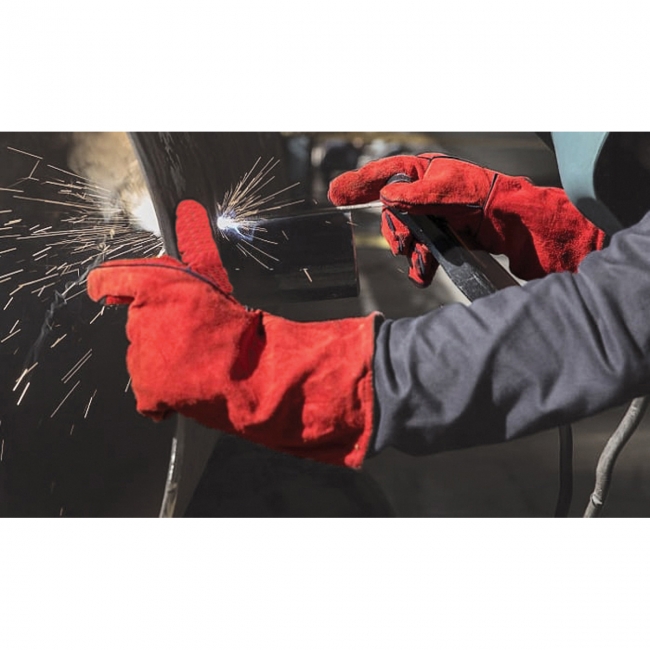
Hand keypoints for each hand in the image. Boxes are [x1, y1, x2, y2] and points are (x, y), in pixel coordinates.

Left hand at [87, 200, 377, 467]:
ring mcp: (142, 358)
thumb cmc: (234, 321)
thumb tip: (188, 207)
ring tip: (197, 359)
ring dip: (165, 357)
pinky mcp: (148, 390)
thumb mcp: (213, 275)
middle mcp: (139, 320)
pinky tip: (189, 385)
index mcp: (152, 286)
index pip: (109, 280)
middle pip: (138, 321)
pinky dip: (165, 393)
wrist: (249, 370)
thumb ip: (196, 241)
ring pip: (145, 354)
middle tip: (192, 332)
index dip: (107, 285)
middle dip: (160, 326)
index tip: (105, 292)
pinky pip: (150, 392)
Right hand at [329, 153, 605, 284]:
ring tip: (421, 260)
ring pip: (403, 237)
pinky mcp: (439, 236)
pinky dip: (419, 265)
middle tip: (403, 245)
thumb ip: (413, 195)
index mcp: (421, 173)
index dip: (357, 184)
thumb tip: (386, 197)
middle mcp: (421, 194)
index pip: (382, 175)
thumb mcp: (445, 190)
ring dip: (409, 252)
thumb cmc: (481, 195)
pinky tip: (424, 271)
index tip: (334, 193)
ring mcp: (430, 217)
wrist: (510, 223)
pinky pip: (418, 252)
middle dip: (395, 233)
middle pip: (389, 214)